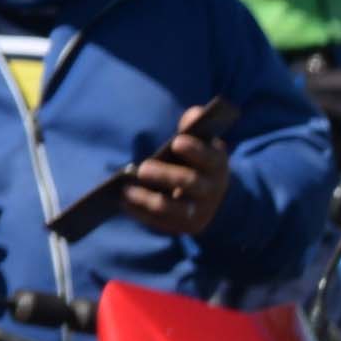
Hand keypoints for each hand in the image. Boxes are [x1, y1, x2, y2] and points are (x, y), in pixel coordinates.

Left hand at [111, 107, 232, 239]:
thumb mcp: (200, 143)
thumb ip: (195, 126)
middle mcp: (212, 190)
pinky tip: (124, 203)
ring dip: (148, 200)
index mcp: (216, 165)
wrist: (208, 196)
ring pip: (174, 208)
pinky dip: (141, 213)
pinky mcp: (185, 226)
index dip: (196, 151)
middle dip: (166, 176)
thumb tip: (194, 114)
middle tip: (142, 169)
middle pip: (191, 183)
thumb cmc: (195, 162)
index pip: (210, 158)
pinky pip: (161, 222)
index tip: (176, 142)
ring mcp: (199, 211)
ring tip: (126, 191)